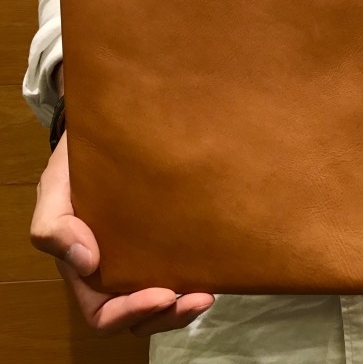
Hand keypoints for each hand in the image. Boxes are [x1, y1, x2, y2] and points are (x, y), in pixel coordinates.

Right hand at [30, 132, 214, 335]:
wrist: (109, 138)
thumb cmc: (75, 169)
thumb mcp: (55, 190)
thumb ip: (53, 226)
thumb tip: (85, 262)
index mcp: (86, 272)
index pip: (104, 314)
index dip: (131, 313)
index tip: (163, 295)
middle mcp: (117, 273)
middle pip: (141, 317)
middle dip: (170, 316)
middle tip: (200, 298)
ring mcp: (147, 260)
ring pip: (167, 303)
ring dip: (187, 306)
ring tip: (209, 292)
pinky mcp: (171, 243)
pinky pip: (185, 272)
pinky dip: (200, 278)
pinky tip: (215, 268)